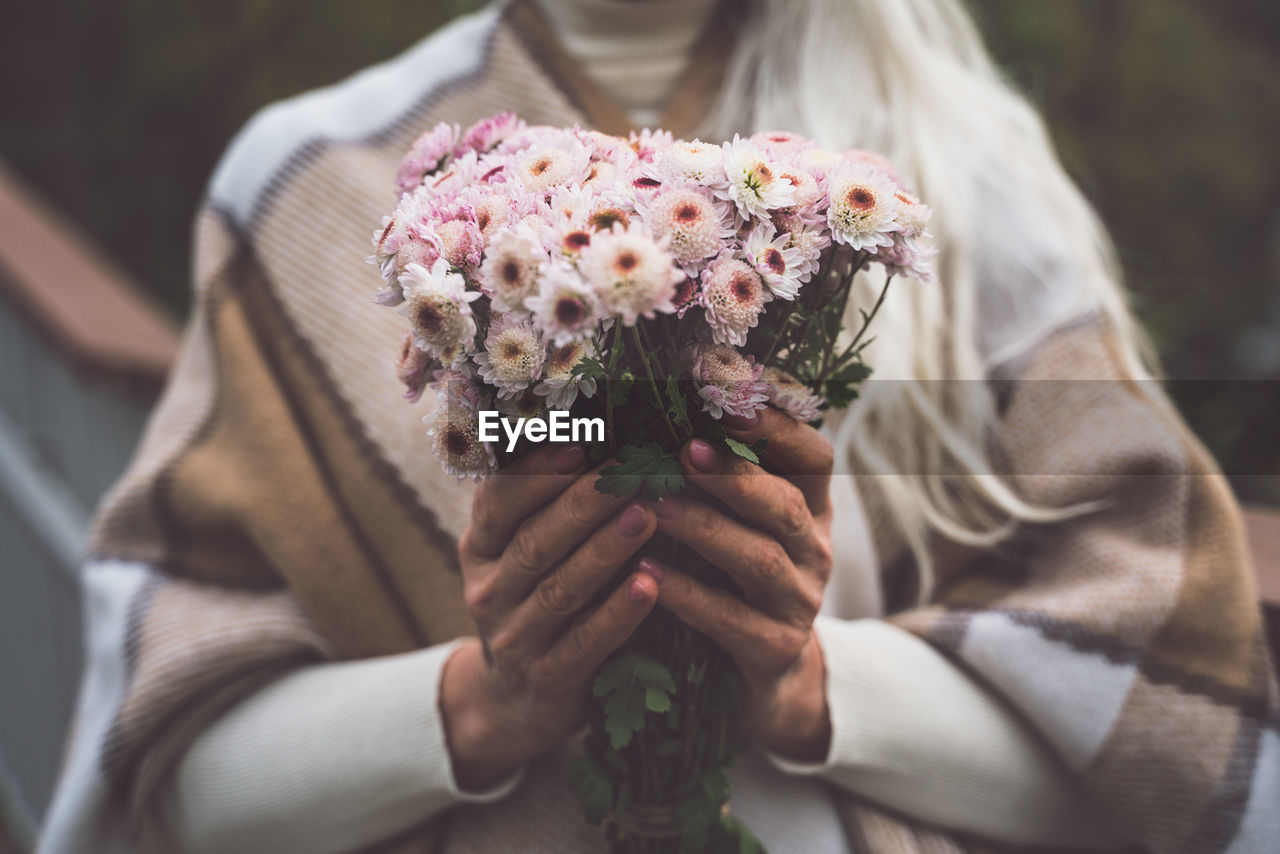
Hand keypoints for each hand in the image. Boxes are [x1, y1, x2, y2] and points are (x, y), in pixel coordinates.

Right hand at [442, 444, 660, 789]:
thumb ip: (544, 502)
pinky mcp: (548, 678)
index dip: (537, 471)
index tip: (581, 440)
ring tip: (648, 515)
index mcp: (480, 547)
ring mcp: (515, 638)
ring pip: (561, 589)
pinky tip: (651, 586)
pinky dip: (618, 614)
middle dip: (584, 502)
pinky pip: (585, 643)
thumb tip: (596, 428)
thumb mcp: (518, 551)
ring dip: (606, 550)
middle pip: (535, 541)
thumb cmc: (533, 599)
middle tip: (631, 470)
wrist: (514, 700)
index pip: (499, 501)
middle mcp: (489, 590)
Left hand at [642, 408, 835, 760]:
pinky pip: (731, 620)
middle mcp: (813, 551)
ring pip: (758, 560)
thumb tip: (659, 408)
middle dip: (735, 475)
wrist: (765, 678)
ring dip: (705, 529)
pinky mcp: (774, 650)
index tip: (729, 403)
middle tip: (683, 449)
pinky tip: (645, 575)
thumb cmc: (735, 579)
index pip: (813, 457)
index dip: (777, 428)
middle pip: (785, 504)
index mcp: (810, 508)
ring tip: (654, 507)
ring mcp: (799, 604)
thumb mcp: (740, 523)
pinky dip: (688, 596)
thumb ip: (717, 475)